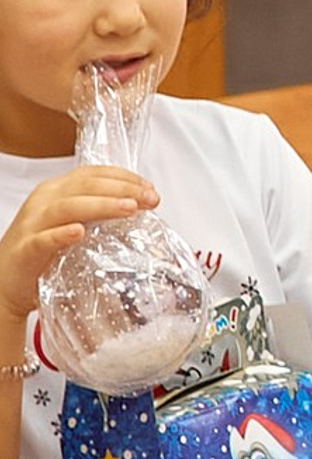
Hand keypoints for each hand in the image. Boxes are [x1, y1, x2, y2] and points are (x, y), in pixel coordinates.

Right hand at [0, 167, 156, 328]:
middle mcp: (43, 202)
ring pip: (68, 206)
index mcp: (55, 191)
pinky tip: (80, 232)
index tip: (150, 188)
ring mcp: (32, 225)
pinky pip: (44, 239)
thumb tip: (137, 206)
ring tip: (129, 209)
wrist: (5, 285)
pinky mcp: (25, 250)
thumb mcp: (70, 225)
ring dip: (101, 205)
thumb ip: (95, 213)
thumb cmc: (42, 254)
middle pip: (85, 185)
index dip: (124, 177)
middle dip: (122, 189)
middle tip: (150, 199)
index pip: (92, 173)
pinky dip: (62, 234)